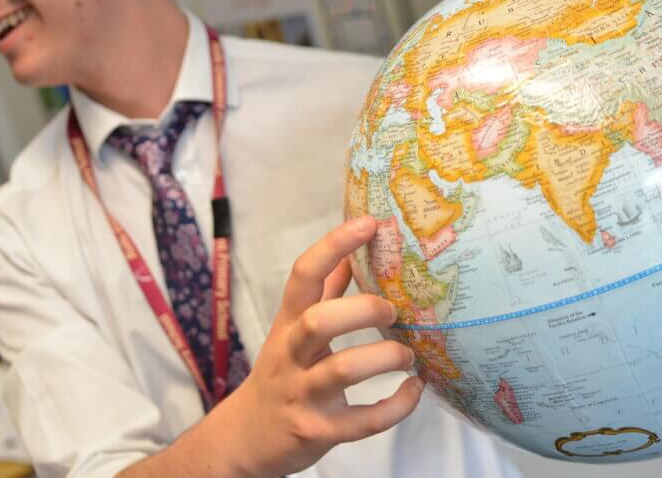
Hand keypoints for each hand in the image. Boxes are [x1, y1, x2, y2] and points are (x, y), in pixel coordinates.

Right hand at [216, 216, 422, 477]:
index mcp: (288, 323)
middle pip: (320, 321)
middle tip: (392, 310)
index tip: (369, 223)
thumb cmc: (282, 372)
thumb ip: (322, 293)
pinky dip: (396, 405)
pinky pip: (363, 421)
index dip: (334, 245)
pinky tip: (414, 390)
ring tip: (408, 355)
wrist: (247, 437)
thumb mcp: (292, 328)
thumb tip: (351, 253)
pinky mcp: (320, 431)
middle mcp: (291, 355)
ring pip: (343, 370)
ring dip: (385, 357)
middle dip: (363, 310)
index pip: (304, 275)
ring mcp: (303, 394)